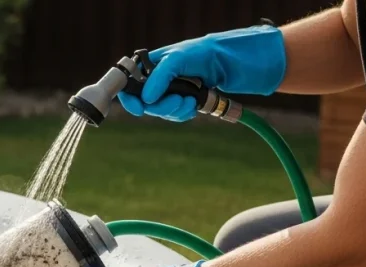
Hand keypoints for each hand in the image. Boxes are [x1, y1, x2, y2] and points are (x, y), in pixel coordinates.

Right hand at [117, 24, 286, 121]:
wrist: (237, 64)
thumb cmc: (207, 53)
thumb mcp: (180, 58)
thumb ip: (159, 76)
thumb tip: (145, 99)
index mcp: (153, 64)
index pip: (129, 81)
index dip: (129, 96)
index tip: (137, 108)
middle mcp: (159, 78)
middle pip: (144, 101)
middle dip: (160, 106)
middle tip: (177, 101)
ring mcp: (171, 90)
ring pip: (160, 111)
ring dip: (174, 110)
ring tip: (190, 102)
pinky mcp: (184, 101)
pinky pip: (174, 115)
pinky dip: (182, 114)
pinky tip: (193, 107)